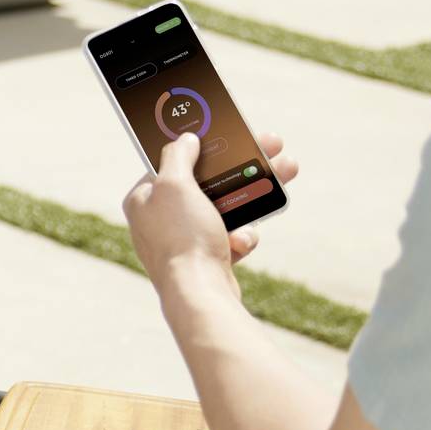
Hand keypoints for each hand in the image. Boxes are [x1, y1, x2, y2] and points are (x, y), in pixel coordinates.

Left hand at [123, 130, 297, 293]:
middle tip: (272, 147)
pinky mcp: (205, 259)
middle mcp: (159, 219)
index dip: (203, 147)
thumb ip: (178, 156)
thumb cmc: (182, 238)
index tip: (228, 134)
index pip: (173, 162)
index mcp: (144, 199)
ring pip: (225, 207)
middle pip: (207, 182)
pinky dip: (241, 236)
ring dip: (254, 193)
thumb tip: (184, 139)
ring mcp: (183, 240)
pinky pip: (230, 237)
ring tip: (286, 172)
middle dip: (242, 165)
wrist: (198, 294)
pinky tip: (240, 241)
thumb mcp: (174, 185)